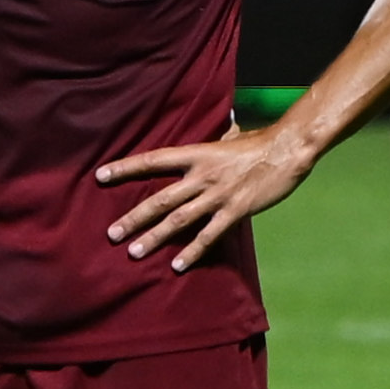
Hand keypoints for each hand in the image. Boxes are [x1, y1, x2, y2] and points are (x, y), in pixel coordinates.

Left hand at [96, 124, 313, 270]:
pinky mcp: (236, 211)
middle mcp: (202, 176)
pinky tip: (178, 266)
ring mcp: (218, 195)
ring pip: (179, 220)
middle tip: (112, 234)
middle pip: (160, 199)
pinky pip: (210, 235)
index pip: (153, 160)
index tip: (100, 175)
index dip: (126, 167)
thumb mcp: (230, 135)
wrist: (289, 149)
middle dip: (134, 218)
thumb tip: (216, 123)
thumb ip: (215, 137)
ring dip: (155, 237)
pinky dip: (193, 251)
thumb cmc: (261, 141)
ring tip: (134, 252)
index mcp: (197, 154)